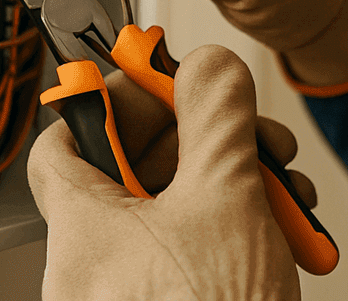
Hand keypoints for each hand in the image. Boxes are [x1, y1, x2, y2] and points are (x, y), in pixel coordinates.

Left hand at [28, 45, 305, 300]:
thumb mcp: (225, 198)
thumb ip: (216, 116)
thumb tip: (209, 69)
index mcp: (82, 232)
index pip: (63, 139)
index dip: (112, 97)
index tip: (161, 77)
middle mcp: (94, 268)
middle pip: (133, 168)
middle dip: (203, 139)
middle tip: (246, 130)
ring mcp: (131, 294)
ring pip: (173, 208)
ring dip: (235, 182)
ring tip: (284, 187)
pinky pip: (190, 249)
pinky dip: (235, 226)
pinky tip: (283, 227)